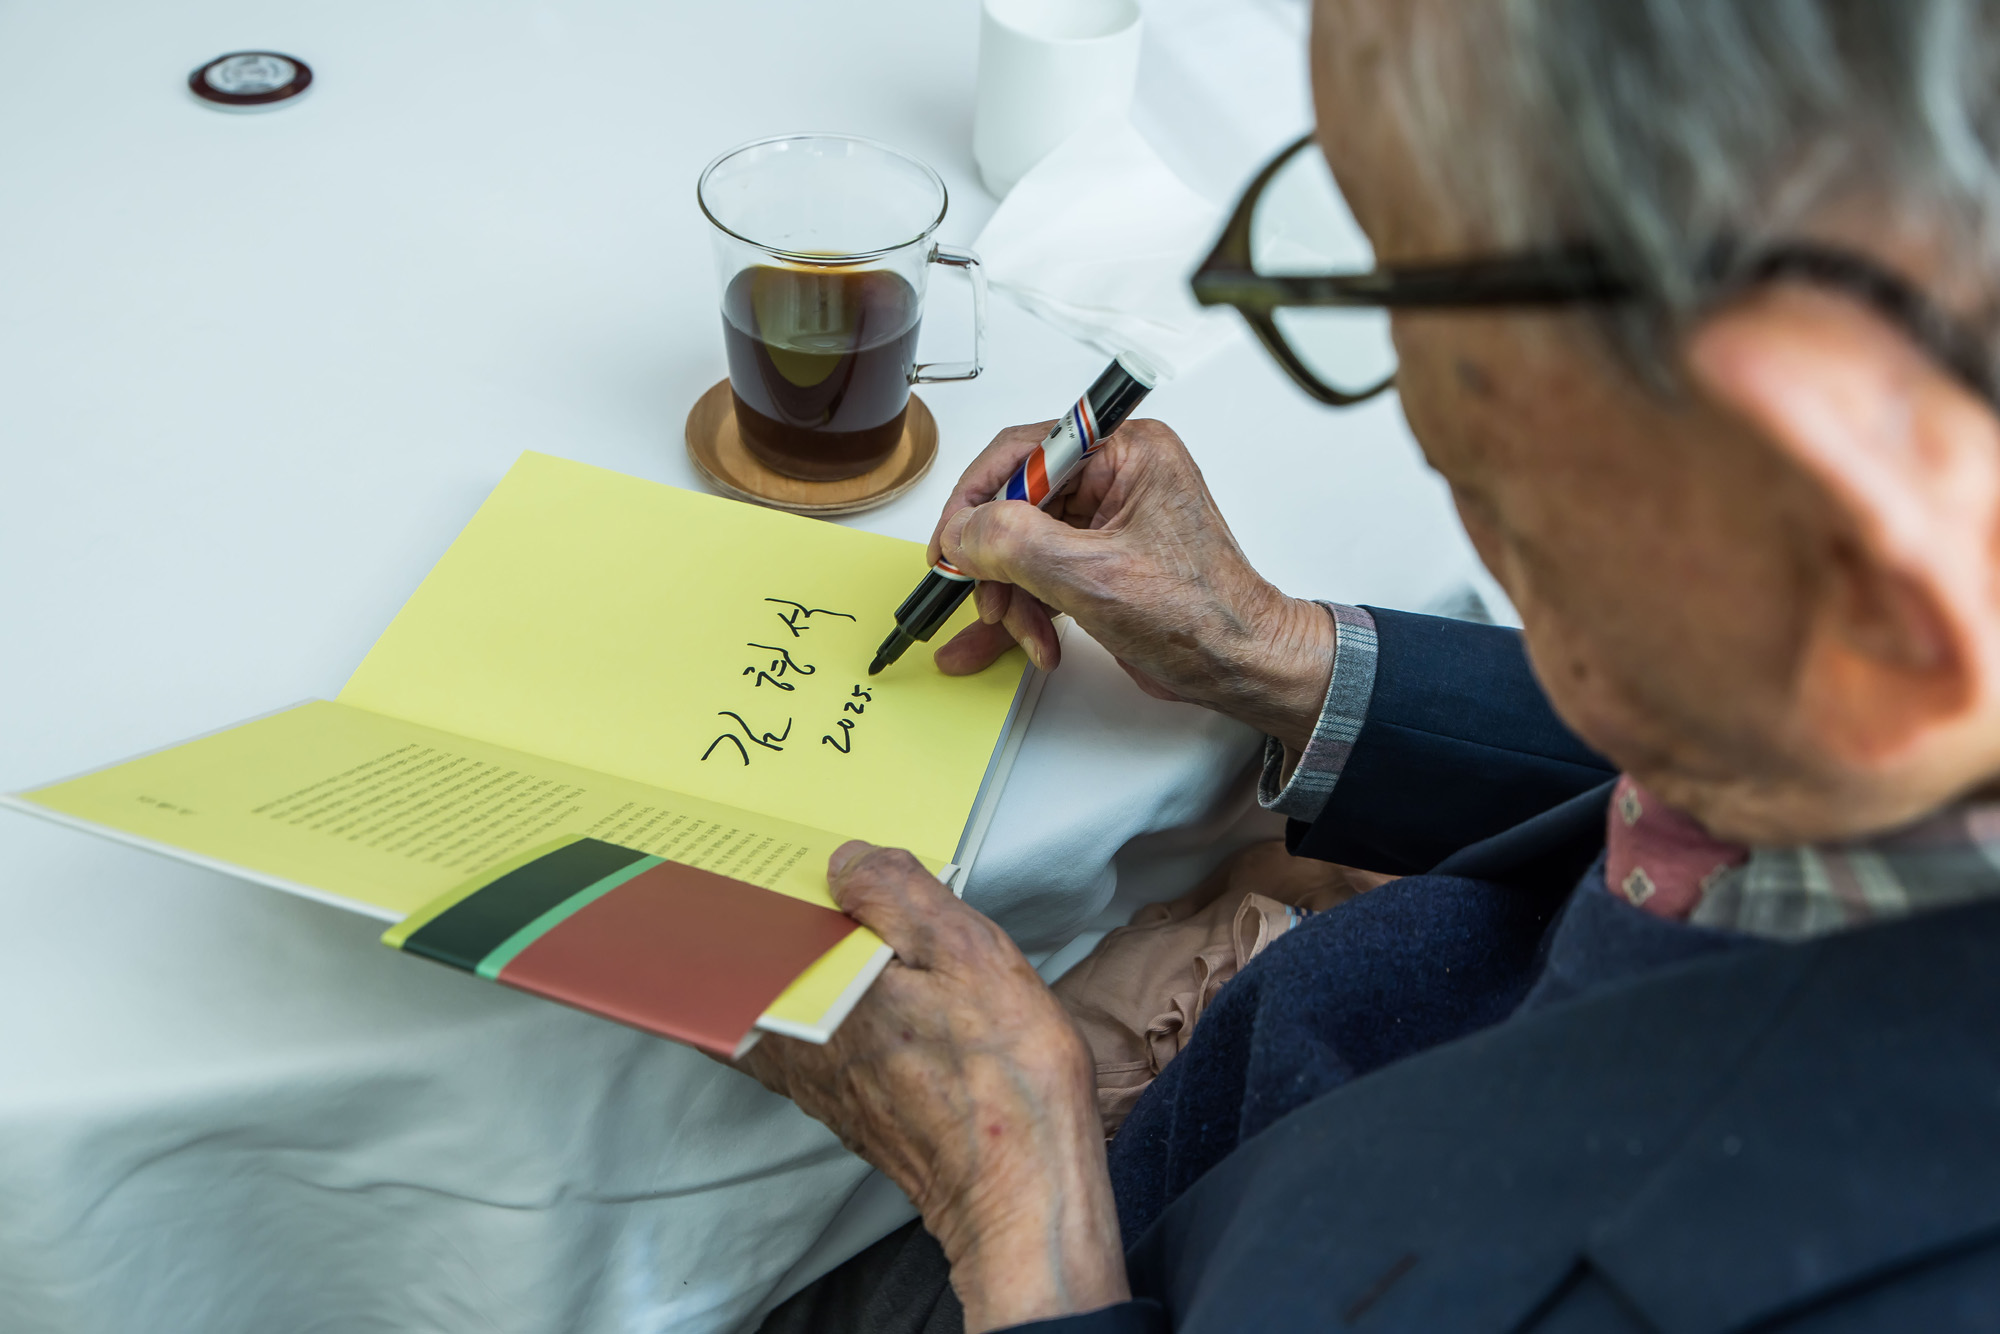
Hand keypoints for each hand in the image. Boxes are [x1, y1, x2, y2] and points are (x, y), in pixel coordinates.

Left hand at [738, 842, 1128, 1331]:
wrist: (1025, 1190)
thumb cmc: (1006, 1079)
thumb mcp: (968, 953)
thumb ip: (897, 895)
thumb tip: (845, 862)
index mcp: (819, 996)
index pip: (754, 926)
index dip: (761, 885)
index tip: (769, 853)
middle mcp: (800, 1045)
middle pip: (756, 969)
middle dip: (760, 922)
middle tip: (784, 878)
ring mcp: (818, 1083)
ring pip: (774, 1009)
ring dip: (781, 966)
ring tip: (813, 923)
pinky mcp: (847, 1108)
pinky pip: (803, 1044)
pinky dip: (808, 1008)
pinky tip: (841, 987)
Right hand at [926, 418, 1334, 750]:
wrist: (1239, 668)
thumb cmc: (1201, 616)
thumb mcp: (1091, 575)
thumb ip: (1014, 543)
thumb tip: (960, 531)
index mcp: (1127, 451)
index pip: (1023, 451)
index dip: (976, 498)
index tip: (950, 543)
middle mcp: (1117, 476)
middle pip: (1017, 505)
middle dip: (998, 564)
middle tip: (986, 601)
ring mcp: (1109, 521)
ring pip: (1024, 547)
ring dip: (1014, 597)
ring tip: (1024, 635)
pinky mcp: (1103, 561)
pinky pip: (1043, 575)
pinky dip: (1030, 610)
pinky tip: (1026, 643)